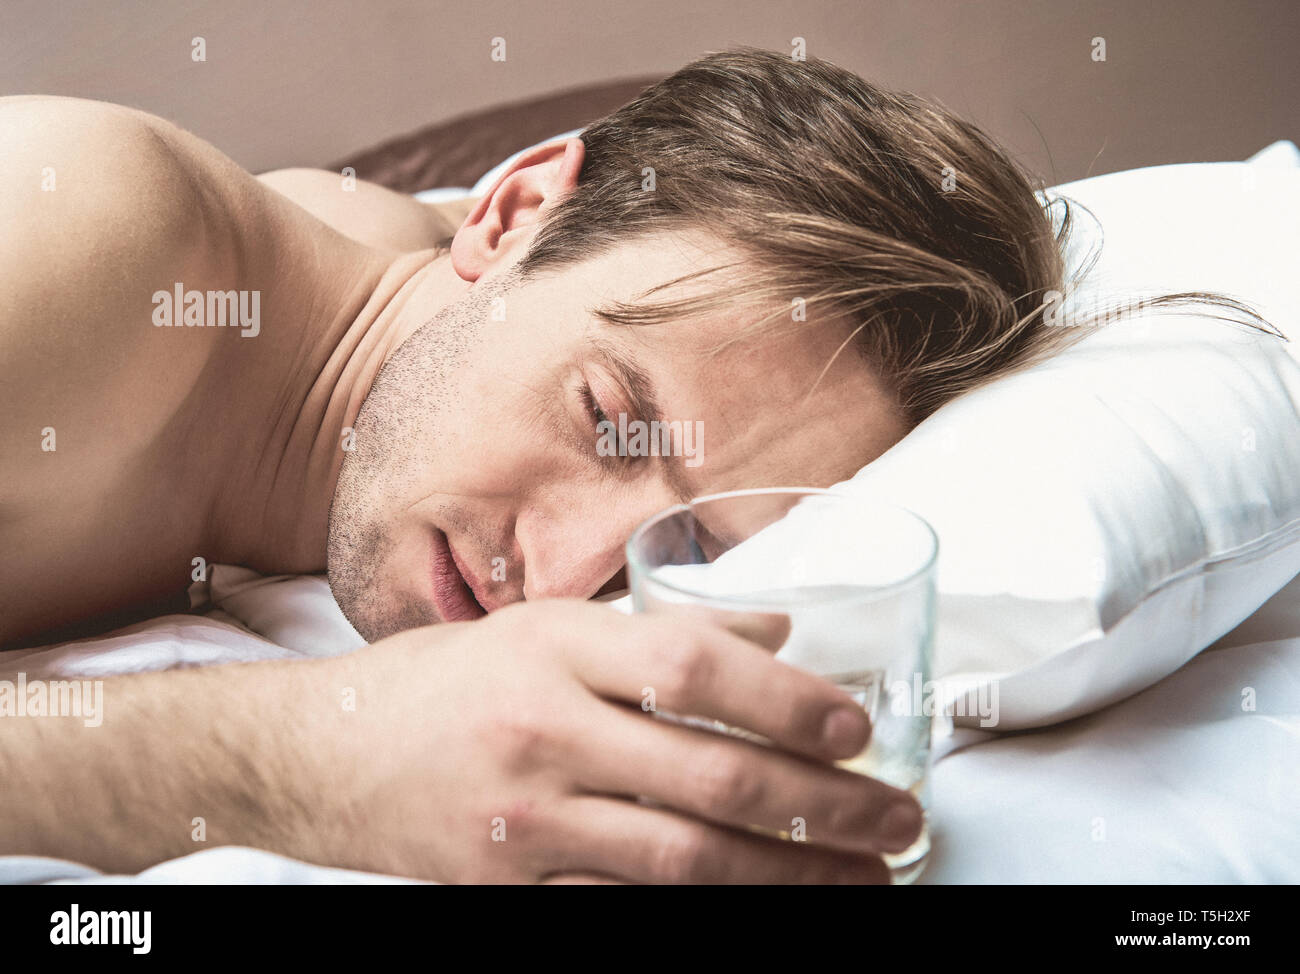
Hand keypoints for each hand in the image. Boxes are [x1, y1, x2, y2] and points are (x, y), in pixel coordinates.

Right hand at [333, 598, 923, 883]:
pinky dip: (702, 907)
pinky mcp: (506, 886)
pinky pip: (624, 903)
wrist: (316, 753)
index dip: (788, 701)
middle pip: (710, 776)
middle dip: (823, 807)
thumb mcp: (541, 627)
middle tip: (898, 821)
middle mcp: (544, 728)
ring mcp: (523, 817)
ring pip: (682, 858)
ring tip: (861, 879)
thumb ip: (658, 631)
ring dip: (788, 875)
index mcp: (557, 646)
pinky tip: (758, 903)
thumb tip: (776, 636)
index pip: (695, 668)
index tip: (854, 729)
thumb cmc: (441, 681)